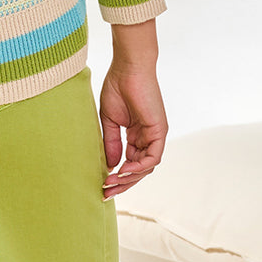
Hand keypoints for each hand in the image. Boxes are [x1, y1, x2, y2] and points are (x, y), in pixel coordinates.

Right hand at [99, 66, 166, 199]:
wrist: (127, 68)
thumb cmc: (117, 88)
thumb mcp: (110, 121)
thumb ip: (112, 144)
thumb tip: (111, 166)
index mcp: (137, 135)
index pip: (131, 163)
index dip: (118, 177)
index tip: (102, 185)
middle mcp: (148, 137)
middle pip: (139, 169)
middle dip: (123, 183)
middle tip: (105, 193)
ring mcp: (155, 135)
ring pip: (146, 167)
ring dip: (128, 178)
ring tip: (110, 183)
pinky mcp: (159, 131)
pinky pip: (152, 158)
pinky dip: (138, 167)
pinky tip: (122, 171)